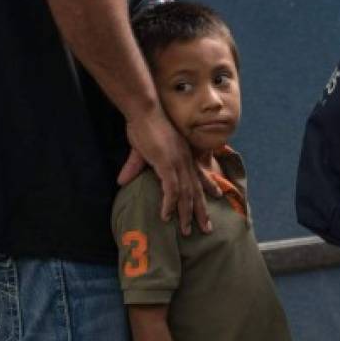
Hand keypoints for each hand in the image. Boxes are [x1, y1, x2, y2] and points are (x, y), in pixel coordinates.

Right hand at [119, 109, 217, 235]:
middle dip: (202, 210)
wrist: (143, 109)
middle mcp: (184, 160)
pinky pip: (171, 189)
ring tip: (188, 231)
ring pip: (186, 194)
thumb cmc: (142, 124)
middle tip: (208, 228)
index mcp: (183, 155)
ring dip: (186, 214)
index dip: (208, 186)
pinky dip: (170, 204)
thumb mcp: (140, 150)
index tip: (218, 196)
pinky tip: (167, 217)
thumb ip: (134, 167)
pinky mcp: (166, 164)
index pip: (199, 174)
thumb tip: (122, 181)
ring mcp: (177, 163)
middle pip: (196, 190)